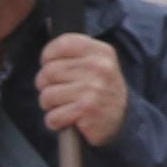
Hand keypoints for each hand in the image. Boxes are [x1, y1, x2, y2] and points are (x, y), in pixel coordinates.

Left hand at [35, 32, 127, 146]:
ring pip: (47, 95)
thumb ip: (73, 54)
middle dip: (46, 85)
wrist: (122, 122)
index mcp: (101, 52)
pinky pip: (53, 116)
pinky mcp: (86, 110)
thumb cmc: (98, 91)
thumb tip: (45, 58)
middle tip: (59, 93)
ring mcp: (93, 89)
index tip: (50, 65)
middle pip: (49, 71)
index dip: (48, 56)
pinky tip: (69, 120)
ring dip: (50, 105)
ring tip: (65, 106)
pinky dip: (55, 122)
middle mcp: (99, 67)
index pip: (62, 44)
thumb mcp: (94, 64)